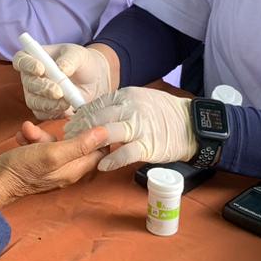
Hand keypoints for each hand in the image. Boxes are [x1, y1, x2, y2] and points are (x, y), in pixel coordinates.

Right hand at [0, 124, 114, 209]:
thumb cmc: (22, 170)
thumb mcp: (52, 153)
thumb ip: (80, 145)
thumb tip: (105, 133)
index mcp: (74, 170)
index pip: (99, 152)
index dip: (97, 135)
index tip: (89, 118)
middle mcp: (66, 171)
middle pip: (75, 145)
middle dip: (59, 132)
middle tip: (45, 127)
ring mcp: (51, 168)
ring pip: (54, 143)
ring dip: (40, 134)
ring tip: (26, 131)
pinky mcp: (38, 164)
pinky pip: (40, 146)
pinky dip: (31, 139)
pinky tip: (21, 136)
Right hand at [12, 43, 113, 118]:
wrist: (92, 79)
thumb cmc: (82, 62)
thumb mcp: (79, 55)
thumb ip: (69, 60)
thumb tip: (61, 69)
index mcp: (34, 58)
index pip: (21, 60)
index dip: (27, 65)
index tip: (41, 69)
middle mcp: (30, 77)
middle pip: (28, 84)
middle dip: (43, 88)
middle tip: (58, 91)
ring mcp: (35, 94)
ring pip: (34, 102)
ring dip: (49, 103)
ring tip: (66, 102)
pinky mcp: (43, 109)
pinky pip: (43, 114)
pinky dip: (54, 112)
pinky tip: (67, 108)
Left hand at [64, 87, 196, 171]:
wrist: (191, 125)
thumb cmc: (164, 113)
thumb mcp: (140, 99)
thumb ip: (120, 104)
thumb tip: (97, 112)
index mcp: (127, 95)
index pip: (96, 104)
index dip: (81, 116)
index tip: (71, 125)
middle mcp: (130, 108)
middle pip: (95, 118)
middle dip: (78, 130)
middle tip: (69, 139)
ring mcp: (139, 126)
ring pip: (105, 133)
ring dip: (89, 143)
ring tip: (80, 151)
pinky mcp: (147, 145)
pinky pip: (124, 153)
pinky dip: (111, 160)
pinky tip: (102, 165)